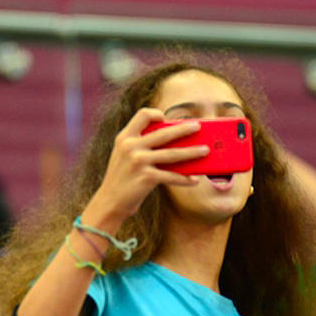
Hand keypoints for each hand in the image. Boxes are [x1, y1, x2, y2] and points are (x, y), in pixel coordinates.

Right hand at [86, 108, 208, 225]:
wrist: (109, 202)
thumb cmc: (122, 178)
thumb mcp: (124, 156)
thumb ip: (140, 145)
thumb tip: (174, 142)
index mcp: (125, 137)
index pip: (142, 115)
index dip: (155, 114)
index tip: (166, 118)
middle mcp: (131, 146)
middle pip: (164, 133)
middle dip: (184, 129)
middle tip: (198, 126)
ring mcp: (138, 161)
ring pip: (173, 154)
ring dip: (192, 152)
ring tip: (205, 150)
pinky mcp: (146, 178)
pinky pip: (172, 176)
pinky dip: (185, 179)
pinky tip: (194, 180)